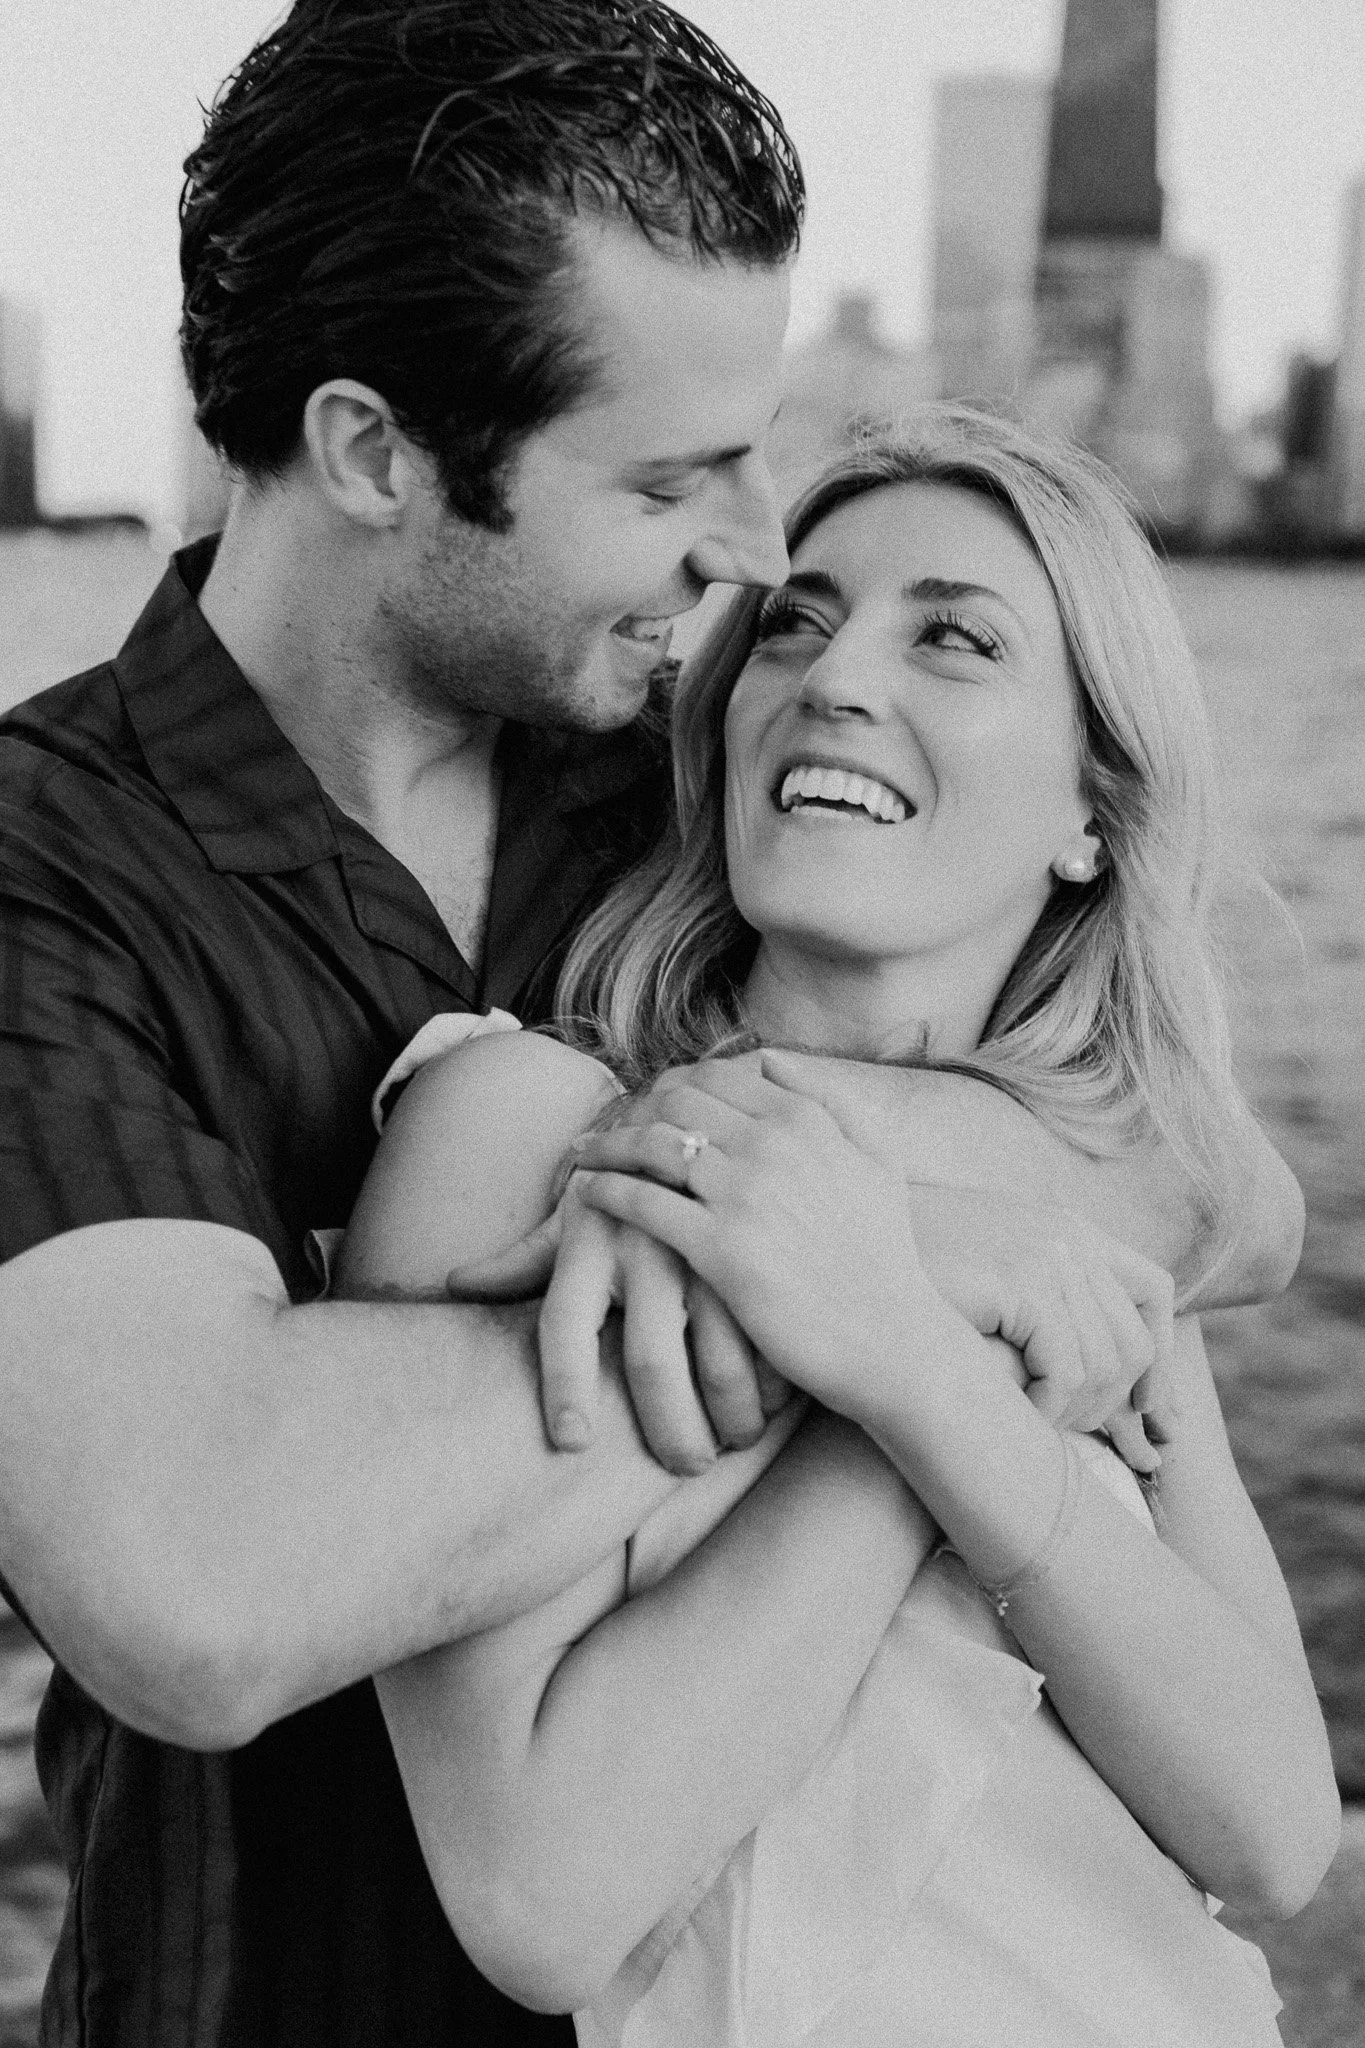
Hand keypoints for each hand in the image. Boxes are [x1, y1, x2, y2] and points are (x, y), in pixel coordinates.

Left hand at [449, 1178, 784, 1474]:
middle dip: (669, 1428)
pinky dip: (769, 1372)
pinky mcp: (752, 1247)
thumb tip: (455, 1283)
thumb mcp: (576, 1216)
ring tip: (737, 1439)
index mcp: (587, 1241)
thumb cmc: (626, 1177)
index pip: (562, 1325)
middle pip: (646, 1361)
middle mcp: (639, 1245)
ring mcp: (699, 1248)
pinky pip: (762, 1327)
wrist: (698, 1106)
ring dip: (731, 1412)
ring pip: (719, 1358)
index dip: (562, 1386)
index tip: (571, 1442)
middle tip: (687, 1464)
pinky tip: (775, 1396)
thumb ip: (526, 1257)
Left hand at [565, 1053, 951, 1423]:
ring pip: (650, 1145)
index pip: (715, 1075)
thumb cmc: (884, 1255)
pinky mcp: (719, 1250)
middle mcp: (772, 1145)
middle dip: (633, 1107)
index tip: (647, 1102)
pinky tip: (587, 1194)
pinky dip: (605, 1191)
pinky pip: (642, 1203)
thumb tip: (770, 1059)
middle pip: (674, 1101)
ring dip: (606, 1143)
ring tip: (581, 1153)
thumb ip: (830, 1101)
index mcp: (806, 1119)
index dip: (671, 1083)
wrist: (891, 1340)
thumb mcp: (877, 1159)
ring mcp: (743, 1195)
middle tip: (605, 1125)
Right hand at [903, 1186, 1174, 1474]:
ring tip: (1040, 1426)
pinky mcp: (1021, 1279)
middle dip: (1122, 1403)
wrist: (844, 1257)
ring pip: (1107, 1363)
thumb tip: (1111, 1383)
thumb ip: (1047, 1310)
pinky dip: (1048, 1407)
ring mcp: (1046, 1252)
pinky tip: (1019, 1414)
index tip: (1143, 1408)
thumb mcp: (993, 1286)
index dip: (1156, 1356)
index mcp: (1064, 1226)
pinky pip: (1067, 1369)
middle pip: (1136, 1339)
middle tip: (1094, 1440)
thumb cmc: (909, 1283)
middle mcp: (1066, 1233)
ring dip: (1077, 1411)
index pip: (1152, 1290)